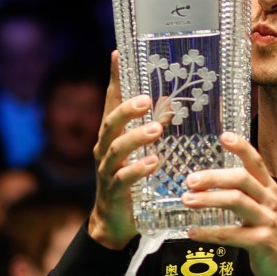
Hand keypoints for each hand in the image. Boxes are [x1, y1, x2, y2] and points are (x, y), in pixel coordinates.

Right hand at [89, 50, 162, 249]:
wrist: (115, 222)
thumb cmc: (131, 179)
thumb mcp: (140, 149)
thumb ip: (151, 126)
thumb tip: (171, 102)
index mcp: (111, 134)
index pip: (110, 101)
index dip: (115, 78)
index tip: (118, 53)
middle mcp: (104, 148)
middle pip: (110, 123)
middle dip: (126, 109)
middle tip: (147, 99)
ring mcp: (107, 170)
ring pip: (116, 149)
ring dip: (136, 138)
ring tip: (156, 130)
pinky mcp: (113, 192)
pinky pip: (123, 178)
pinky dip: (138, 169)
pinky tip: (153, 163)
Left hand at [181, 132, 276, 275]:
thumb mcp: (268, 209)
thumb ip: (248, 195)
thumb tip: (216, 184)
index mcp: (269, 190)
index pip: (256, 162)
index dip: (241, 148)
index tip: (224, 137)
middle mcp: (269, 202)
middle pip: (242, 179)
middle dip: (214, 177)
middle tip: (191, 180)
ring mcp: (267, 221)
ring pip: (236, 202)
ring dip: (208, 200)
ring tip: (187, 201)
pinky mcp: (261, 242)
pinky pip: (231, 235)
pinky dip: (209, 233)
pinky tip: (193, 232)